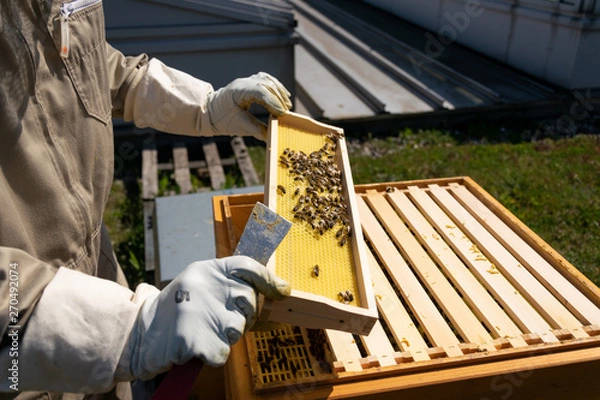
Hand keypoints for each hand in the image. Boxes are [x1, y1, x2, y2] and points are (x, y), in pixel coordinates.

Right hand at [122, 256, 289, 378]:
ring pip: (238, 329)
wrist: (140, 333)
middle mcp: (205, 285)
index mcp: (207, 269)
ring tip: (202, 330)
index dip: (268, 279)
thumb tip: (281, 288)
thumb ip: (234, 282)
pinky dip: (213, 354)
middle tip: (216, 318)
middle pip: (249, 302)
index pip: (247, 265)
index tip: (282, 291)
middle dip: (241, 315)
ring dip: (225, 335)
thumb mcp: (202, 283)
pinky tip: (197, 346)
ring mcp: (200, 312)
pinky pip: (224, 352)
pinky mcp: (195, 340)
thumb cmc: (178, 308)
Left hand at [206, 72, 291, 139]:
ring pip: (267, 80)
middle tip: (286, 111)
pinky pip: (265, 80)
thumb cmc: (222, 120)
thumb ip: (257, 130)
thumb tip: (272, 137)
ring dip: (279, 91)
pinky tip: (282, 94)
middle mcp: (242, 83)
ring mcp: (246, 81)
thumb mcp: (240, 127)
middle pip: (265, 84)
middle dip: (278, 98)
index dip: (273, 101)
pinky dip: (275, 87)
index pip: (260, 91)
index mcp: (238, 91)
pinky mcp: (249, 83)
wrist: (209, 112)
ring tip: (287, 104)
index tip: (282, 113)